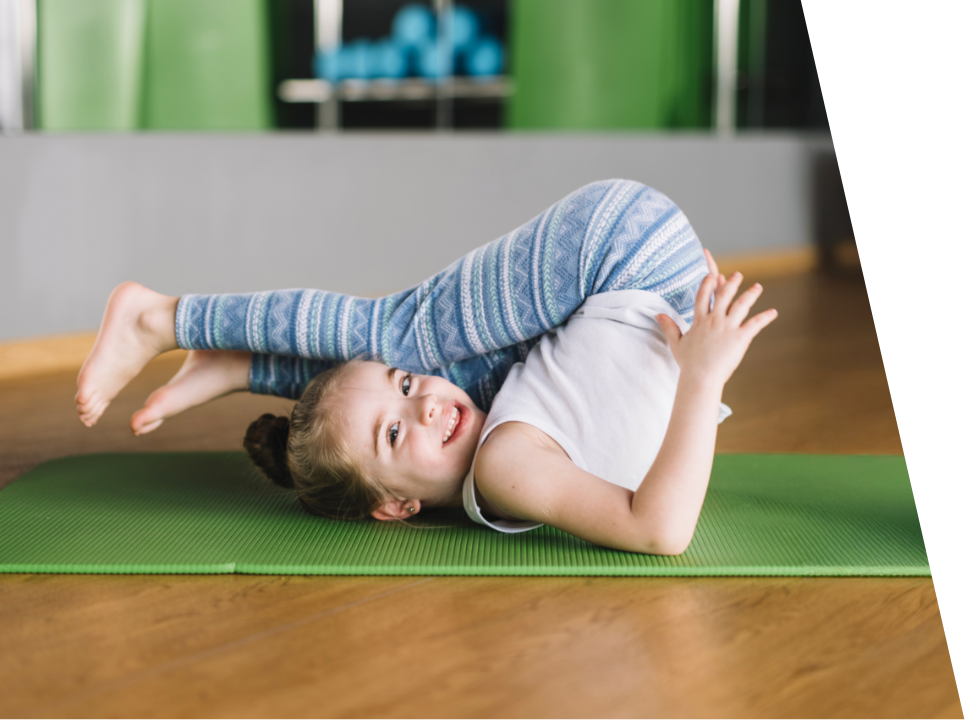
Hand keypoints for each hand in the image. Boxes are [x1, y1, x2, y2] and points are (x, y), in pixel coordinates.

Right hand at [655, 249, 776, 386]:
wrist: (700, 378)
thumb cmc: (688, 363)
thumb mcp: (676, 343)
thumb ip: (668, 326)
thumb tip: (658, 314)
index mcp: (699, 321)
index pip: (703, 297)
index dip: (708, 284)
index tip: (712, 275)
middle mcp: (714, 321)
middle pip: (723, 295)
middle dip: (731, 283)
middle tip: (738, 275)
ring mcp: (727, 328)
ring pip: (741, 305)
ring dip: (750, 294)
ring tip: (758, 287)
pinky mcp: (740, 338)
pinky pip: (755, 324)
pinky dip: (765, 318)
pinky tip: (773, 312)